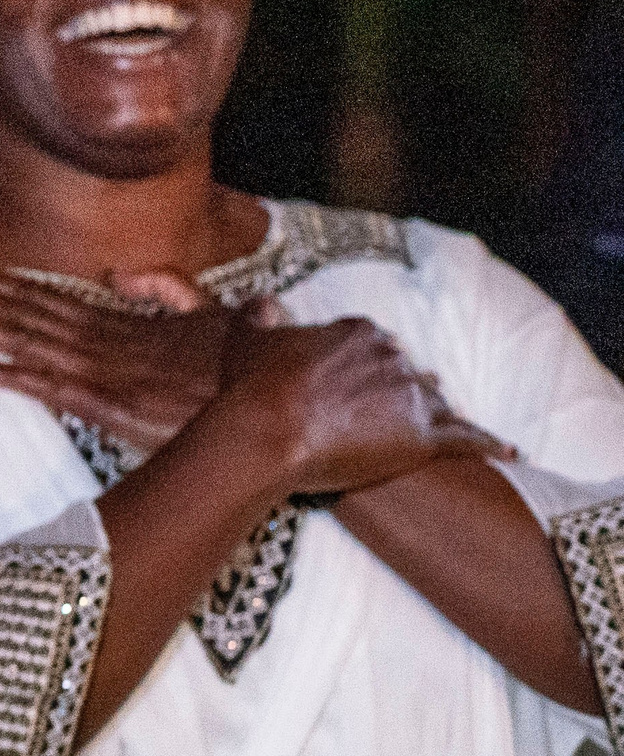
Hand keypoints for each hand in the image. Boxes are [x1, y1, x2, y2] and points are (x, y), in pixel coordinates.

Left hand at [0, 252, 234, 450]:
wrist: (276, 395)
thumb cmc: (241, 362)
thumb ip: (162, 287)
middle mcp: (102, 337)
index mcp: (116, 320)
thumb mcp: (203, 313)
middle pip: (22, 307)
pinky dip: (12, 375)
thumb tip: (117, 273)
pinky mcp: (111, 403)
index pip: (41, 295)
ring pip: (26, 337)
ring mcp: (103, 368)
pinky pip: (52, 387)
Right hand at [214, 312, 510, 497]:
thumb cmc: (252, 387)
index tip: (354, 378)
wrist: (266, 430)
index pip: (374, 343)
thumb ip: (258, 314)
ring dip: (437, 412)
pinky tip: (509, 453)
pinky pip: (467, 439)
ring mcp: (411, 396)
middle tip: (390, 408)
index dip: (364, 363)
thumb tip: (264, 302)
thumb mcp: (247, 338)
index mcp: (358, 332)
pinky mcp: (422, 436)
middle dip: (401, 387)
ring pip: (436, 402)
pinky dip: (490, 444)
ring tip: (442, 425)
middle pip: (409, 371)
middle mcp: (393, 357)